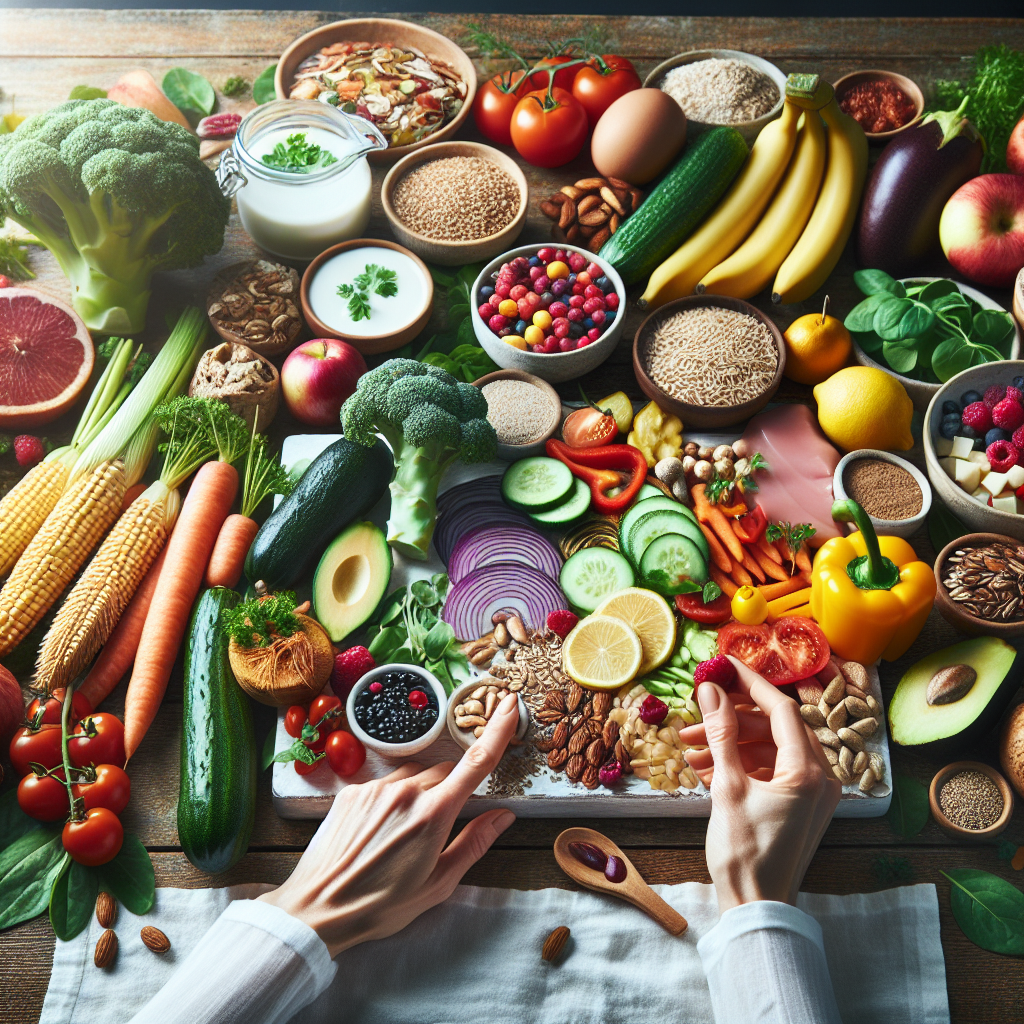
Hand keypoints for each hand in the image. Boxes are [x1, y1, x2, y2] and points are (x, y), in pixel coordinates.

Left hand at [259, 693, 518, 955]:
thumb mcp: (439, 883)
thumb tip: (504, 815)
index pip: (476, 763)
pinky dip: (391, 798)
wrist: (317, 909)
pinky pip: (384, 782)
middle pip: (444, 772)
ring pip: (414, 775)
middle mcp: (405, 791)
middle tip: (437, 829)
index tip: (510, 703)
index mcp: (434, 814)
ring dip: (420, 793)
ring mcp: (376, 787)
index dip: (497, 730)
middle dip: (450, 790)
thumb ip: (474, 843)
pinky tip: (379, 830)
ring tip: (403, 834)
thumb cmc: (382, 905)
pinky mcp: (352, 790)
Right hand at [679, 658, 839, 912]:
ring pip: (769, 748)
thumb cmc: (744, 854)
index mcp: (810, 772)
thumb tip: (711, 689)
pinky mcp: (799, 806)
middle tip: (697, 711)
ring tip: (690, 743)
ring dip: (731, 742)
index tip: (724, 664)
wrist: (756, 909)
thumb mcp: (728, 787)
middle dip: (732, 718)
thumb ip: (721, 733)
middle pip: (774, 727)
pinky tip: (704, 764)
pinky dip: (739, 763)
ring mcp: (812, 793)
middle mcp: (820, 778)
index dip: (750, 682)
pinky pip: (769, 770)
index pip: (781, 709)